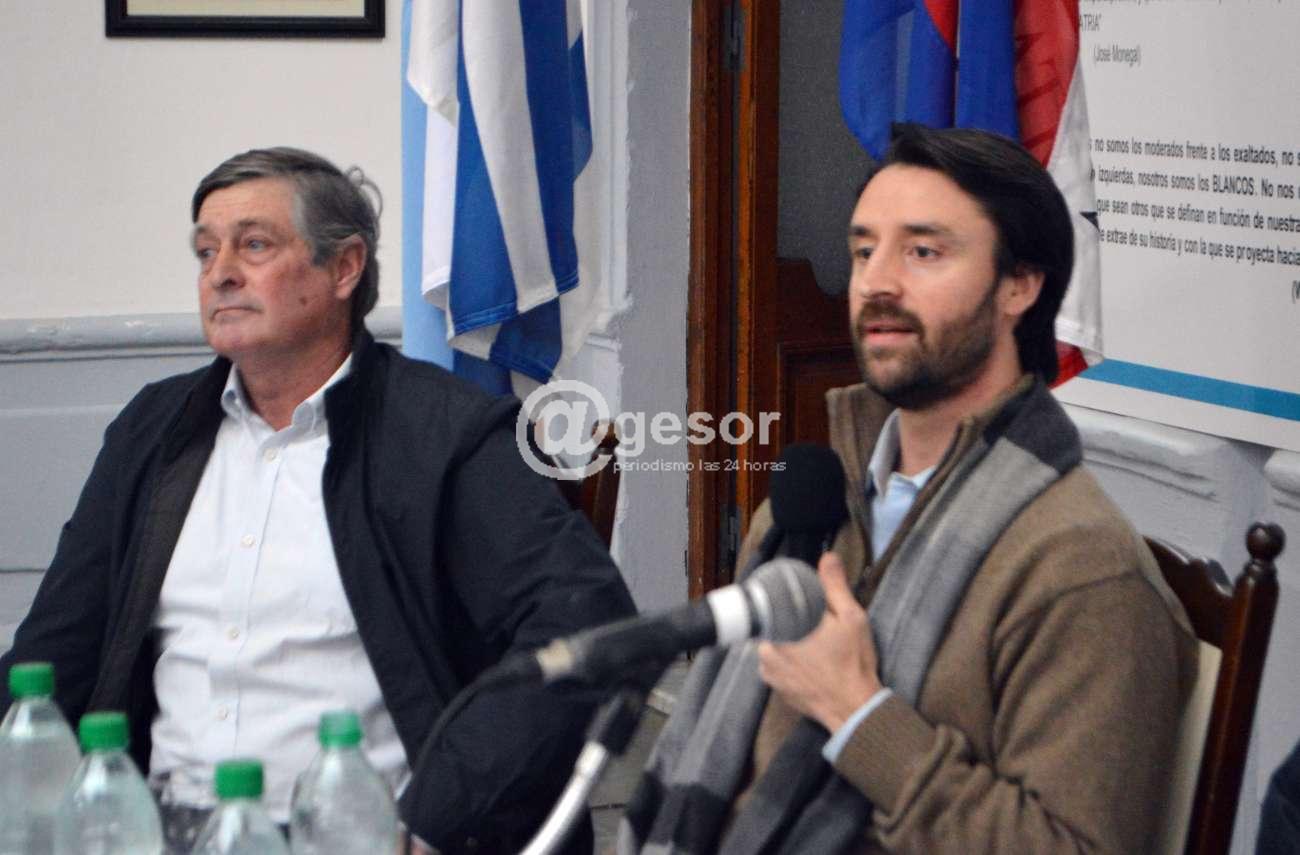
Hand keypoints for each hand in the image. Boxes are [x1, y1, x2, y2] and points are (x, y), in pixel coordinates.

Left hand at [757, 552, 882, 731]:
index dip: (791, 598)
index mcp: (781, 626)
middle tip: (820, 628)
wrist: (853, 709)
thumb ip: (834, 586)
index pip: (776, 600)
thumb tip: (827, 558)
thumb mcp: (850, 618)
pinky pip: (777, 663)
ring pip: (776, 642)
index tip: (808, 604)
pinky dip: (791, 660)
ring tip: (817, 647)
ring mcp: (767, 670)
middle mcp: (766, 648)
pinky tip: (812, 663)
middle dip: (794, 620)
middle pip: (776, 621)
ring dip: (791, 640)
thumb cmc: (853, 662)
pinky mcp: (774, 686)